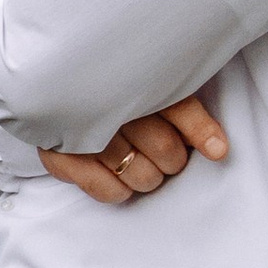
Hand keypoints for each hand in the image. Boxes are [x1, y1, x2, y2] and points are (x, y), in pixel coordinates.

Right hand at [39, 94, 226, 206]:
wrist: (48, 85)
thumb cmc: (109, 88)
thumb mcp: (149, 84)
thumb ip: (183, 111)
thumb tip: (219, 151)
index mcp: (132, 78)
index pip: (178, 107)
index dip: (200, 131)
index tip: (217, 150)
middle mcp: (104, 104)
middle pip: (164, 148)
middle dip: (173, 158)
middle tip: (166, 152)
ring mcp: (79, 132)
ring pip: (141, 175)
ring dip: (149, 176)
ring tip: (141, 162)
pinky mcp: (59, 157)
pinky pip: (107, 190)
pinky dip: (120, 190)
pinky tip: (118, 175)